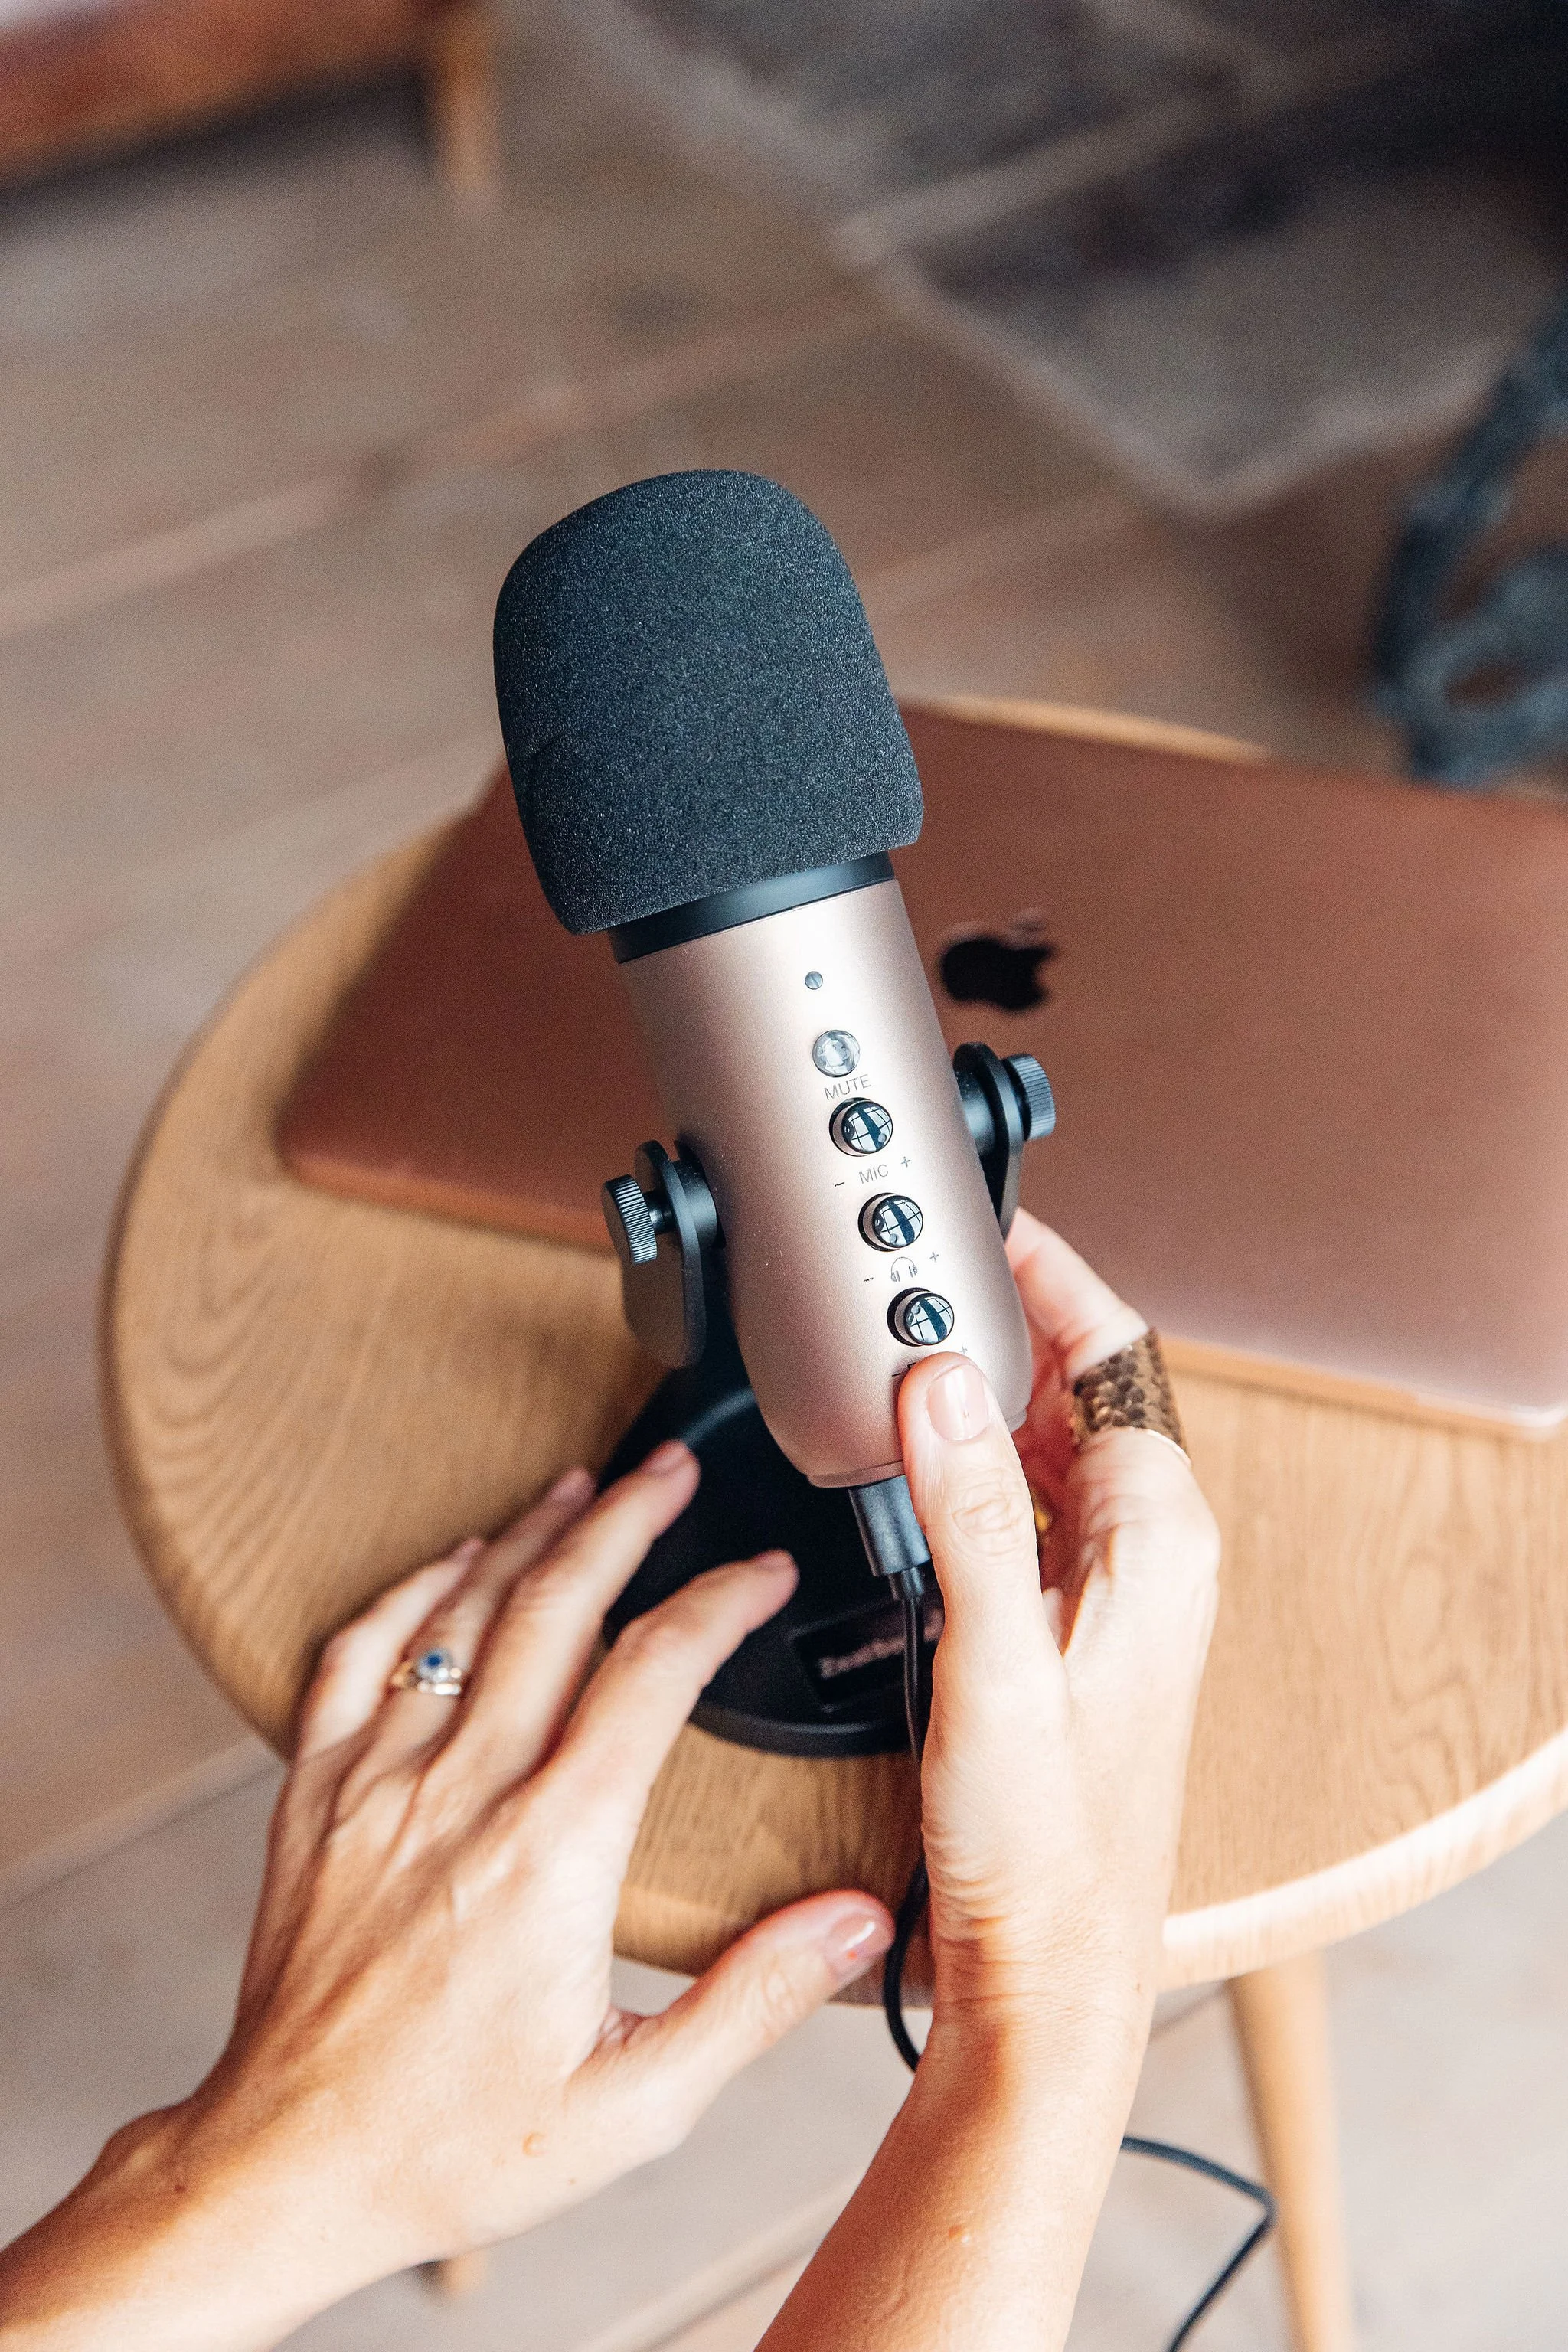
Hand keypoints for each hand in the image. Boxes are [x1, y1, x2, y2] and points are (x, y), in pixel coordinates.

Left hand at [0, 1447, 890, 2350]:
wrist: (289, 2170)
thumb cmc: (455, 2145)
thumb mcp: (634, 2108)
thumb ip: (753, 2000)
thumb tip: (857, 1919)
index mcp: (552, 1855)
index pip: (653, 1673)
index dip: (720, 1601)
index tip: (762, 1571)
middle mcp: (462, 1797)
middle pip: (556, 1606)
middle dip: (627, 1518)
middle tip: (673, 1471)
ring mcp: (378, 1787)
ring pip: (459, 1613)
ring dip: (528, 1535)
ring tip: (584, 1488)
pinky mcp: (314, 1799)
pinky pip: (355, 1657)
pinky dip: (410, 1591)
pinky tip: (453, 1563)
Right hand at [760, 1216, 1219, 2351]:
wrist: (1046, 1970)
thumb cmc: (1047, 1848)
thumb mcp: (996, 1662)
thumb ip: (968, 1510)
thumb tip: (938, 1382)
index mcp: (1159, 1538)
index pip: (1115, 1349)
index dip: (1050, 1274)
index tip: (985, 1222)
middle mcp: (1145, 1550)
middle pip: (1078, 1384)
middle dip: (998, 1324)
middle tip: (913, 1281)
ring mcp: (1105, 1586)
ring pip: (1044, 1441)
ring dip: (978, 1394)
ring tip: (898, 1353)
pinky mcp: (1061, 1621)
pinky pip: (1020, 1501)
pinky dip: (967, 1462)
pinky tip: (907, 1466)